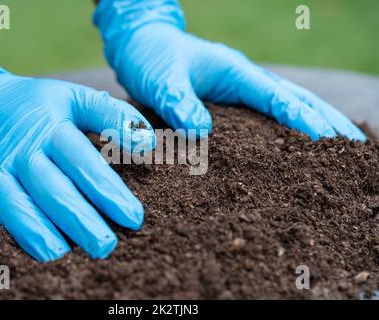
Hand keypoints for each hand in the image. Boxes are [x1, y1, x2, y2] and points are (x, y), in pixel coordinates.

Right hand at [0, 39, 155, 261]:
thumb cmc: (34, 105)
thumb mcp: (74, 97)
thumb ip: (112, 115)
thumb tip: (147, 142)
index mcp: (51, 129)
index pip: (84, 164)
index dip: (109, 192)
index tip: (133, 218)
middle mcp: (21, 152)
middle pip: (53, 191)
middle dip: (80, 221)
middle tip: (106, 246)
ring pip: (15, 207)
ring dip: (37, 233)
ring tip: (62, 255)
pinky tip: (5, 254)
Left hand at [94, 0, 364, 141]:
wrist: (142, 47)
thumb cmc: (152, 58)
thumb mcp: (162, 79)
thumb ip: (179, 102)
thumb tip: (201, 133)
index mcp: (235, 71)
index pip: (276, 97)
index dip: (302, 119)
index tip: (327, 141)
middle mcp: (245, 80)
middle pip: (297, 99)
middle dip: (327, 122)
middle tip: (356, 149)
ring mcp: (242, 90)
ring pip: (290, 106)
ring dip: (318, 125)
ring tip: (345, 150)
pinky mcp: (233, 102)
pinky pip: (270, 115)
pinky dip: (291, 128)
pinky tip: (300, 147)